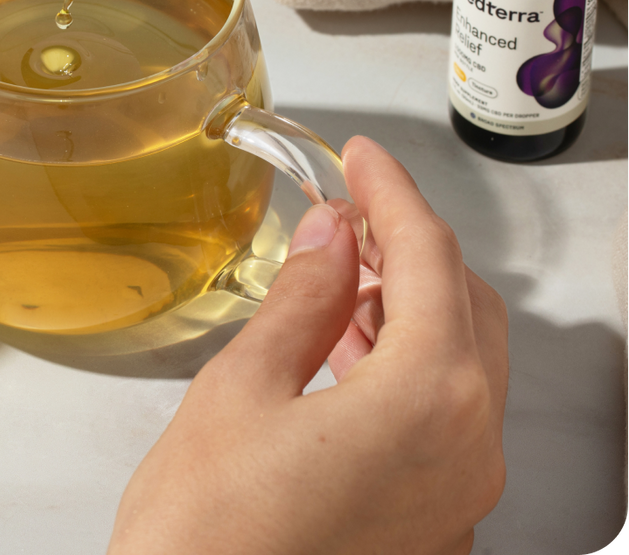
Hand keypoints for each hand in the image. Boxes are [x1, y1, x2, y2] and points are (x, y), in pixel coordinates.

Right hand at [107, 136, 507, 554]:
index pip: (427, 258)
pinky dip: (405, 361)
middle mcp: (469, 447)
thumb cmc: (206, 534)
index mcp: (427, 400)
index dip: (390, 192)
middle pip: (462, 305)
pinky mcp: (436, 523)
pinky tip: (347, 347)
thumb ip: (301, 301)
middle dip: (405, 245)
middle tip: (346, 210)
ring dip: (406, 303)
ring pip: (459, 360)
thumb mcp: (242, 391)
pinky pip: (445, 412)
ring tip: (339, 271)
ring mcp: (460, 494)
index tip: (359, 157)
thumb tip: (331, 235)